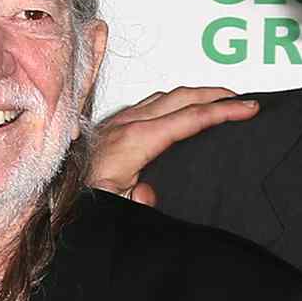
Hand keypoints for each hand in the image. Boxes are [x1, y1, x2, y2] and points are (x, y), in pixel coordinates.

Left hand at [90, 87, 259, 204]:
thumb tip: (148, 192)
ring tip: (219, 100)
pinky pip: (151, 103)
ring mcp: (119, 121)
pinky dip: (175, 101)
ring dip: (196, 94)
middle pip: (183, 97)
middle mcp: (127, 124)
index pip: (189, 118)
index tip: (249, 108)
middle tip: (244, 99)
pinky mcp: (113, 125)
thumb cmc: (82, 202)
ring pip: (167, 96)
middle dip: (217, 94)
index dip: (223, 111)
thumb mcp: (112, 207)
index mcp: (134, 141)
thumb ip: (136, 201)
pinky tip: (182, 109)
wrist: (52, 196)